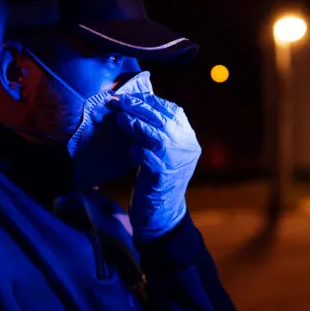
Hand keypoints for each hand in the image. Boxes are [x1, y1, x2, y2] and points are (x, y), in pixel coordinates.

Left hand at [110, 93, 200, 242]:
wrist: (163, 214)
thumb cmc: (158, 180)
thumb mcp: (163, 152)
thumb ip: (157, 131)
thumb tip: (135, 104)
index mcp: (189, 140)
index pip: (173, 111)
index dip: (152, 101)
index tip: (131, 96)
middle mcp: (187, 150)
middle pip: (164, 121)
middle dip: (140, 108)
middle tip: (120, 102)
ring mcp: (177, 164)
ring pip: (158, 138)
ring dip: (137, 126)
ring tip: (120, 119)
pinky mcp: (163, 179)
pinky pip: (150, 160)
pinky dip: (139, 152)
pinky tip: (129, 149)